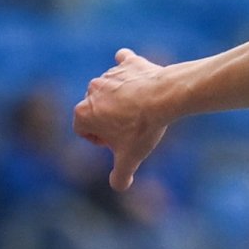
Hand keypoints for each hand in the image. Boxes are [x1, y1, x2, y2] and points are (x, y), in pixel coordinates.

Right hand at [74, 49, 172, 190]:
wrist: (165, 98)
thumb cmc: (143, 129)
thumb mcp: (130, 158)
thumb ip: (120, 176)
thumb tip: (119, 186)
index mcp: (83, 113)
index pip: (82, 131)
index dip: (99, 140)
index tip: (116, 143)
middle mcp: (91, 90)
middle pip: (95, 110)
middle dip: (108, 120)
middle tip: (130, 129)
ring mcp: (109, 75)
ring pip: (111, 91)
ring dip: (121, 100)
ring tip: (142, 111)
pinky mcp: (128, 63)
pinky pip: (124, 61)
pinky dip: (128, 67)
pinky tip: (135, 71)